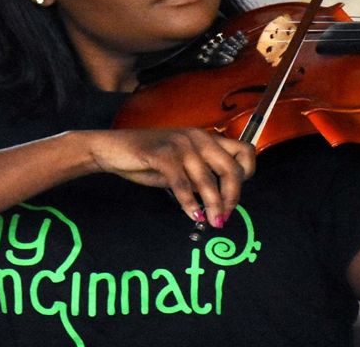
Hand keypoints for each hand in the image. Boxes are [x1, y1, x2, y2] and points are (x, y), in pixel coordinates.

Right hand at [83, 128, 255, 227]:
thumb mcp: (182, 163)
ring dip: (213, 205)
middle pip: (230, 169)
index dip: (246, 176)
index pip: (244, 152)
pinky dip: (189, 202)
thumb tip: (223, 199)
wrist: (113, 149)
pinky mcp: (162, 154)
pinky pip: (182, 183)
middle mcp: (198, 137)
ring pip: (207, 180)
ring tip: (213, 222)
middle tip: (225, 216)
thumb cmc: (149, 158)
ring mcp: (180, 144)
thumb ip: (202, 174)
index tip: (235, 195)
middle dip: (232, 197)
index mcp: (206, 138)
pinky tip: (192, 214)